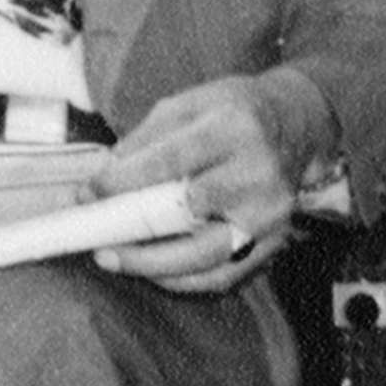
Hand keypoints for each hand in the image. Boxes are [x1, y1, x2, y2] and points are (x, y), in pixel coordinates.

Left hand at [98, 75, 311, 292]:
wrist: (298, 124)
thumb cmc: (234, 113)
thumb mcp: (189, 104)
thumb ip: (145, 140)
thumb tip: (103, 182)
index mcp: (235, 128)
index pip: (170, 160)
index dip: (122, 182)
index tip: (87, 195)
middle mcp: (258, 171)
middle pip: (188, 212)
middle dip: (133, 230)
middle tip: (95, 240)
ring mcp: (270, 210)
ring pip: (205, 254)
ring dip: (151, 264)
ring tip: (114, 260)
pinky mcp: (274, 239)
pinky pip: (223, 275)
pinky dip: (183, 280)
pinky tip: (154, 273)